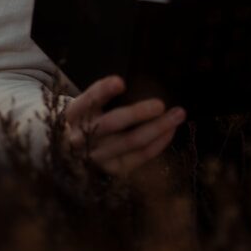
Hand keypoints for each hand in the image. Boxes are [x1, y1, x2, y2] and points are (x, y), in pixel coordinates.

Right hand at [63, 75, 185, 177]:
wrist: (71, 151)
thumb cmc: (87, 118)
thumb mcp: (87, 104)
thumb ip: (104, 95)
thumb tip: (139, 81)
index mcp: (74, 113)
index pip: (89, 100)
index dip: (103, 91)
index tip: (120, 82)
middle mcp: (82, 137)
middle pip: (112, 124)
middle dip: (138, 113)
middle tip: (161, 104)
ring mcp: (97, 156)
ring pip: (130, 142)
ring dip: (157, 128)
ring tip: (178, 114)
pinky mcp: (111, 169)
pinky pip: (138, 157)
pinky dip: (157, 144)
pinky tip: (170, 131)